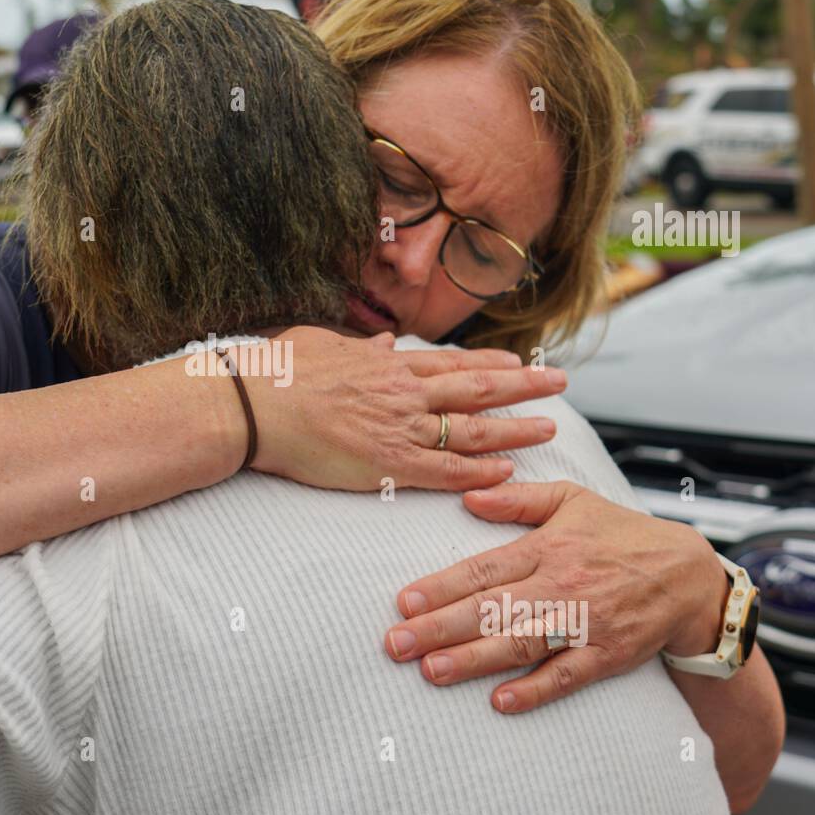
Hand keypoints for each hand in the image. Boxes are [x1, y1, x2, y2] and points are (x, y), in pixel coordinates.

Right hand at [242, 326, 567, 492]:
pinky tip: (507, 472)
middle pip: (476, 388)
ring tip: (550, 430)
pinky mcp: (387, 464)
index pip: (451, 364)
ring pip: (470, 428)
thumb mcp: (322, 343)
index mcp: (385, 364)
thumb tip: (382, 341)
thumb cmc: (277, 371)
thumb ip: (359, 345)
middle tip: (560, 382)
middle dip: (523, 387)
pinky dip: (478, 472)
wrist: (253, 404)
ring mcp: (398, 427)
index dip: (490, 365)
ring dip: (513, 429)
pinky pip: (444, 470)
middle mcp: (402, 391)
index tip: (519, 364)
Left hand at [382, 480, 727, 711]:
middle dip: (439, 628)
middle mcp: (562, 586)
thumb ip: (517, 499)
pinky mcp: (608, 655)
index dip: (441, 586)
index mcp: (547, 548)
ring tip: (431, 670)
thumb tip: (468, 496)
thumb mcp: (572, 500)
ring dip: (475, 660)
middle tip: (396, 644)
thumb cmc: (620, 534)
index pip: (484, 570)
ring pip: (521, 644)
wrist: (689, 575)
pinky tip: (500, 701)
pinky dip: (535, 690)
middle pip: (492, 610)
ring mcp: (586, 623)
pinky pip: (568, 676)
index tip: (403, 601)